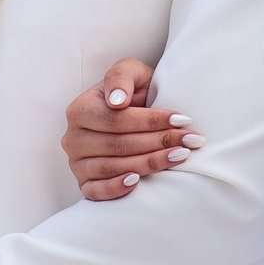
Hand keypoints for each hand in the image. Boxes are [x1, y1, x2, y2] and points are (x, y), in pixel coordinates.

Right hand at [60, 58, 201, 201]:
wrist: (133, 115)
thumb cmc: (132, 92)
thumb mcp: (130, 72)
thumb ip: (121, 76)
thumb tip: (117, 101)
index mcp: (80, 110)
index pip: (117, 119)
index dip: (151, 121)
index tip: (183, 120)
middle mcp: (73, 139)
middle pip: (118, 144)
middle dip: (159, 142)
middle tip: (190, 141)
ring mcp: (77, 164)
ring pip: (113, 167)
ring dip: (150, 163)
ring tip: (180, 156)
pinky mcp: (85, 184)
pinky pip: (96, 192)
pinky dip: (115, 188)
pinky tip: (138, 182)